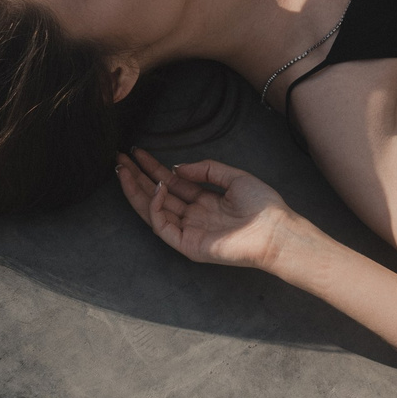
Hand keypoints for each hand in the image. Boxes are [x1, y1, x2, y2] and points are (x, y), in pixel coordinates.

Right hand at [116, 149, 299, 270]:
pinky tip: (157, 187)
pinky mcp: (187, 245)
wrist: (276, 231)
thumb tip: (177, 167)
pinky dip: (156, 206)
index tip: (137, 152)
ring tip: (124, 169)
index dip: (153, 168)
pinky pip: (163, 225)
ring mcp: (188, 231)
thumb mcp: (234, 178)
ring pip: (153, 210)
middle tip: (120, 159)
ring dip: (136, 190)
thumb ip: (206, 170)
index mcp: (204, 202)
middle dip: (137, 177)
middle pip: (157, 195)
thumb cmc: (262, 206)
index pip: (172, 183)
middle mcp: (193, 216)